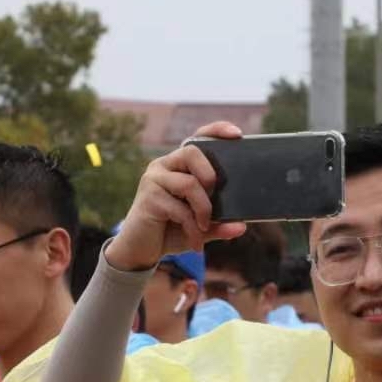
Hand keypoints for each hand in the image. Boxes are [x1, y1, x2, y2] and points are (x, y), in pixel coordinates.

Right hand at [103, 121, 247, 272]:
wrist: (141, 250)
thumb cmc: (171, 231)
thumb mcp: (201, 228)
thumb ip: (219, 225)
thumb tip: (240, 226)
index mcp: (178, 165)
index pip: (196, 139)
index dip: (216, 131)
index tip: (237, 134)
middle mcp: (164, 166)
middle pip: (192, 152)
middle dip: (210, 175)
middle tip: (214, 197)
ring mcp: (154, 179)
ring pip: (189, 184)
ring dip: (204, 209)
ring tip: (205, 228)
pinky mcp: (149, 197)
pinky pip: (180, 209)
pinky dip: (193, 228)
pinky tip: (196, 242)